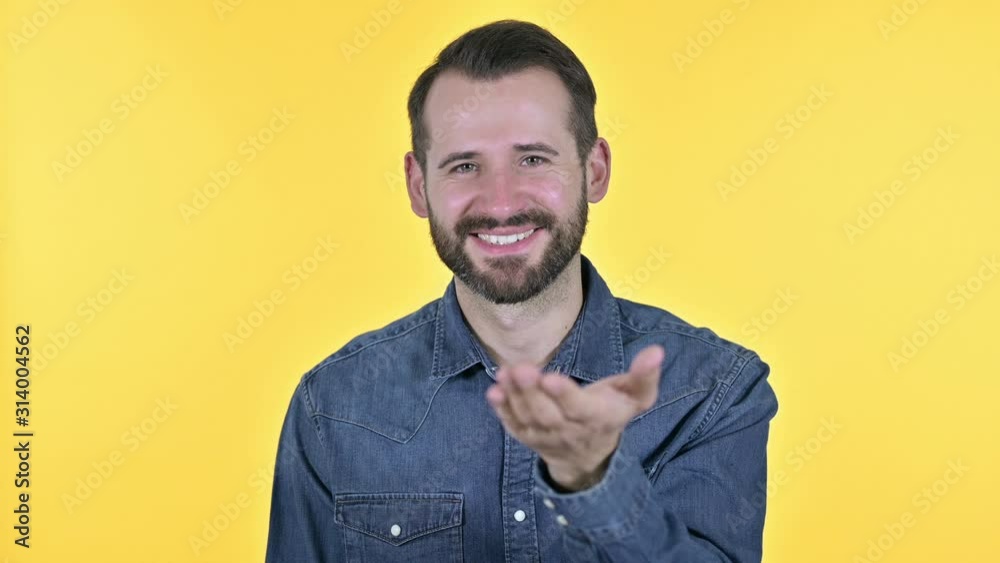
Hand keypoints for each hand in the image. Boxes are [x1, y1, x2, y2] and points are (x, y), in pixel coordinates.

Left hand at [485, 344, 664, 490]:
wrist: (590, 455)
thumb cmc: (612, 413)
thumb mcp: (635, 397)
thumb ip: (644, 376)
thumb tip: (658, 350)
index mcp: (596, 417)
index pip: (579, 408)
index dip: (565, 395)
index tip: (552, 378)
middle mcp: (569, 431)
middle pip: (547, 413)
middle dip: (532, 392)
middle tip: (522, 369)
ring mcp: (546, 437)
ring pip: (527, 418)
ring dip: (514, 396)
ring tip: (505, 373)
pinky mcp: (528, 437)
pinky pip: (513, 426)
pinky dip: (502, 411)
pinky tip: (493, 392)